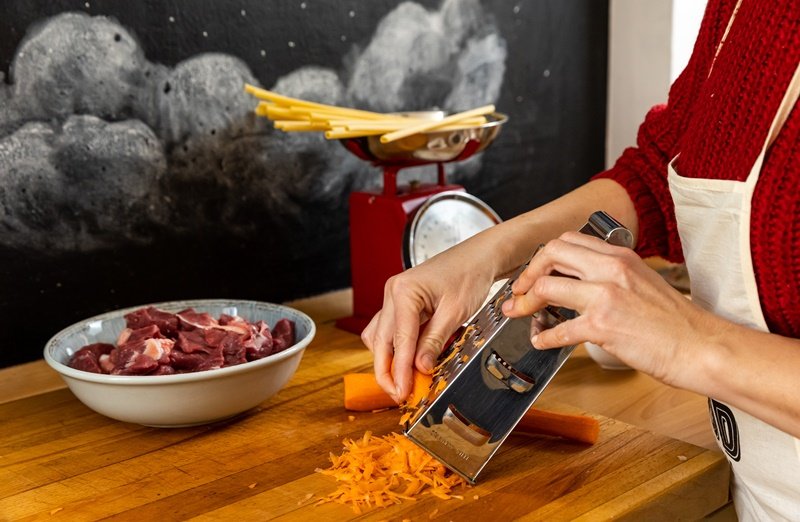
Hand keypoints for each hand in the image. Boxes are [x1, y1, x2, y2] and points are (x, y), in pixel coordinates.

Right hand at [361, 251, 494, 401]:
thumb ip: (434, 341)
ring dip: (388, 360)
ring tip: (402, 381)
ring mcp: (394, 297)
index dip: (400, 370)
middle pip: (380, 340)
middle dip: (387, 370)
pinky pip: (390, 329)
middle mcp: (393, 292)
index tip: (403, 391)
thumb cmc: (469, 275)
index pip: (398, 339)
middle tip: (398, 394)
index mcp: (403, 291)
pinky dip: (396, 347)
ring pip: (380, 336)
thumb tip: (420, 368)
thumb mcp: (455, 312)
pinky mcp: (401, 303)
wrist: (478, 257)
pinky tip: (407, 362)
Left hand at [501, 231, 721, 386]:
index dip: (544, 256)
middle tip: (520, 290)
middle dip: (529, 272)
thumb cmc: (676, 322)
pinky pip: (560, 329)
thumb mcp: (643, 281)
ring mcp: (606, 296)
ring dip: (527, 302)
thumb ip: (612, 275)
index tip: (536, 272)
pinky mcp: (603, 326)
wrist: (701, 346)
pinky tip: (541, 341)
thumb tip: (581, 282)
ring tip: (521, 313)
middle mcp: (611, 270)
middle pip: (552, 253)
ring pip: (548, 286)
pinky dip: (544, 336)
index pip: (569, 241)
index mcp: (620, 256)